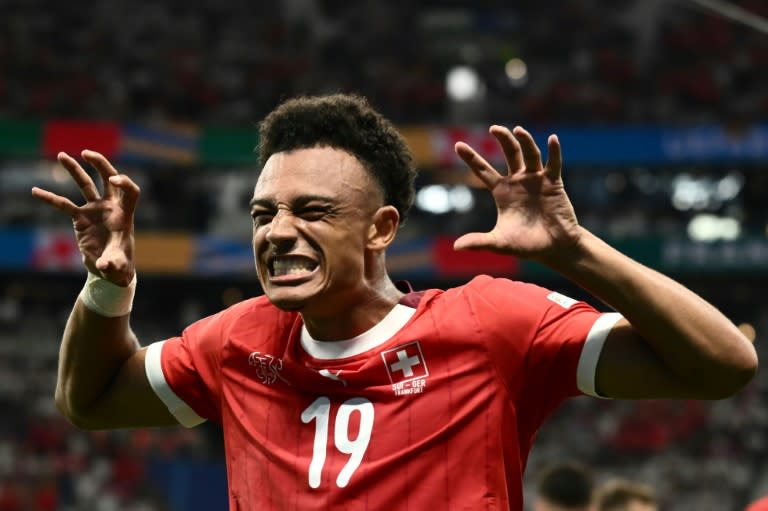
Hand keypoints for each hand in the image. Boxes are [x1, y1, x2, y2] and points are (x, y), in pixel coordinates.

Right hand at [31, 150, 139, 285]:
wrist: (108, 268)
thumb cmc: (119, 265)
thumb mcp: (118, 266)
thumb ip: (112, 264)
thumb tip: (103, 266)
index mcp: (125, 214)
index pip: (130, 192)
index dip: (125, 183)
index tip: (113, 180)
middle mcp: (111, 207)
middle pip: (109, 179)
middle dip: (101, 165)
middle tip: (87, 153)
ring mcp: (95, 209)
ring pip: (85, 185)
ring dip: (74, 170)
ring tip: (62, 155)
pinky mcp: (81, 217)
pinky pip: (64, 205)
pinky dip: (51, 198)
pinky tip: (36, 191)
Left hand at [453, 125, 581, 263]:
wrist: (554, 248)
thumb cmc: (526, 245)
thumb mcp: (500, 243)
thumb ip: (479, 242)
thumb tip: (456, 247)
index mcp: (502, 191)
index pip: (483, 170)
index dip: (471, 158)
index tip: (457, 145)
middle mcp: (518, 181)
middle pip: (509, 153)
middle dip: (503, 139)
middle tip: (494, 128)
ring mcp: (536, 179)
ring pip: (529, 154)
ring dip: (525, 141)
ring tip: (518, 130)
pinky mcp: (554, 183)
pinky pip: (553, 163)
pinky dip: (553, 151)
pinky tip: (552, 139)